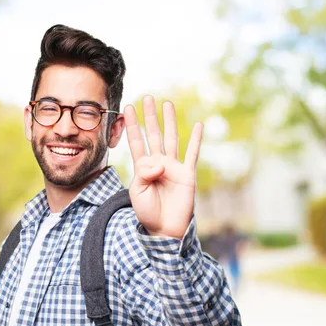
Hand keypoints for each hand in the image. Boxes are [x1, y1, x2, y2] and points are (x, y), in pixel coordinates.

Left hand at [124, 95, 203, 238]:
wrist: (164, 228)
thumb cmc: (148, 212)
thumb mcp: (138, 191)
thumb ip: (144, 173)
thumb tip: (160, 162)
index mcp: (143, 167)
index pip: (136, 141)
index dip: (132, 125)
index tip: (127, 108)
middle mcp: (158, 163)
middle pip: (154, 134)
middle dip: (150, 116)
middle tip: (147, 97)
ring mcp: (173, 167)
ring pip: (171, 138)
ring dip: (169, 121)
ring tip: (167, 104)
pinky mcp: (187, 174)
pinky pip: (192, 153)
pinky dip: (196, 139)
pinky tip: (198, 125)